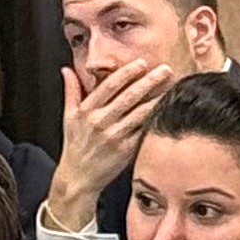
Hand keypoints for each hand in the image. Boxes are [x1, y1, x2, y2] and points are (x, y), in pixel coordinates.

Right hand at [45, 57, 170, 221]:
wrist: (79, 176)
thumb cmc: (75, 144)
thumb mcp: (68, 116)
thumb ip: (71, 91)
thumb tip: (66, 69)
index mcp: (86, 111)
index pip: (108, 87)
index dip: (126, 74)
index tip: (141, 63)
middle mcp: (100, 122)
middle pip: (128, 97)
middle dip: (149, 81)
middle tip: (166, 69)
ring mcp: (114, 136)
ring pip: (140, 113)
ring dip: (157, 99)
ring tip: (172, 86)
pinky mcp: (126, 149)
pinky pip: (144, 131)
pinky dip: (156, 119)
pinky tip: (168, 109)